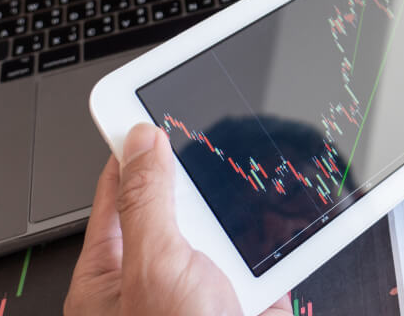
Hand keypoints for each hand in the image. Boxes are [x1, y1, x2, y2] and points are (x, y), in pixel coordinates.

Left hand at [65, 124, 290, 315]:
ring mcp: (200, 288)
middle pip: (177, 204)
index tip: (143, 107)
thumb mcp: (155, 268)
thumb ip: (146, 202)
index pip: (115, 195)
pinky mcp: (243, 296)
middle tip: (221, 139)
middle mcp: (154, 281)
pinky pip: (261, 251)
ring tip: (263, 176)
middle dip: (203, 178)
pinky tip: (292, 216)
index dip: (129, 151)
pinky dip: (279, 235)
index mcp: (110, 277)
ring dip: (246, 210)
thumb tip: (140, 141)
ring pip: (224, 226)